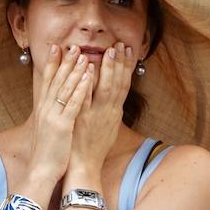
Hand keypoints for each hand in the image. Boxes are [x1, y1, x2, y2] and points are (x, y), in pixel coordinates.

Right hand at [25, 44, 91, 183]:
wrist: (41, 170)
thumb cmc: (46, 150)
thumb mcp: (44, 126)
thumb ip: (48, 110)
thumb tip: (51, 98)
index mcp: (42, 108)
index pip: (45, 80)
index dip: (51, 62)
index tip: (56, 47)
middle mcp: (45, 108)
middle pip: (55, 80)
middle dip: (65, 61)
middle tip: (73, 45)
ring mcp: (53, 116)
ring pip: (65, 88)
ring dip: (74, 70)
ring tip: (83, 55)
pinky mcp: (62, 126)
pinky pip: (73, 104)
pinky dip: (80, 89)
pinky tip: (87, 77)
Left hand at [68, 42, 135, 173]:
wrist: (85, 166)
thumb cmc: (95, 147)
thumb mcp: (108, 127)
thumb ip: (111, 109)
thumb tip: (114, 94)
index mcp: (114, 112)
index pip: (124, 84)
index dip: (126, 67)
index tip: (128, 50)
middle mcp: (108, 111)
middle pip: (118, 83)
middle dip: (120, 62)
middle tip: (120, 44)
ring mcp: (96, 114)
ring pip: (105, 88)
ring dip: (108, 68)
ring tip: (109, 50)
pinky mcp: (82, 119)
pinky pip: (86, 97)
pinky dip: (87, 83)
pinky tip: (88, 70)